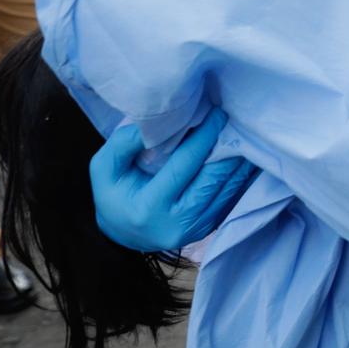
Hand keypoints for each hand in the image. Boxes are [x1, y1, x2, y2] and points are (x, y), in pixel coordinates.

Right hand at [90, 109, 257, 253]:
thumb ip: (125, 143)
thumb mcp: (105, 168)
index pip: (184, 166)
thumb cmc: (113, 194)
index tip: (217, 114)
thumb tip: (160, 123)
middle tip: (235, 119)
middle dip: (226, 147)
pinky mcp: (209, 228)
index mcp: (149, 208)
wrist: (122, 233)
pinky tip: (242, 155)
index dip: (203, 138)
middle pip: (213, 179)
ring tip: (243, 133)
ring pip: (228, 190)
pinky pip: (231, 198)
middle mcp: (177, 224)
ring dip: (238, 161)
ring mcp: (196, 230)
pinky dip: (239, 175)